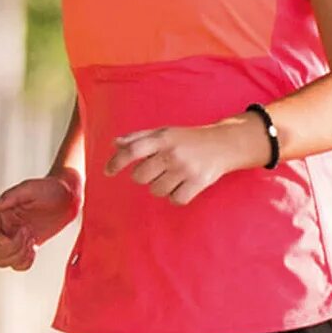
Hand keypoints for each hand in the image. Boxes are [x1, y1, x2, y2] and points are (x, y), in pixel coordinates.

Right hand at [0, 172, 81, 270]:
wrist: (67, 197)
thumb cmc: (48, 188)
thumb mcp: (30, 188)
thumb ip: (11, 196)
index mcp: (1, 213)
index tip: (8, 237)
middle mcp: (4, 227)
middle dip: (11, 247)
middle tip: (28, 232)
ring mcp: (15, 239)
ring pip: (2, 261)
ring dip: (18, 255)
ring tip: (32, 241)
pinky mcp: (27, 247)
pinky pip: (17, 265)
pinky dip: (24, 262)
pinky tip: (34, 248)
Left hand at [104, 115, 270, 205]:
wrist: (224, 143)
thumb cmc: (188, 138)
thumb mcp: (164, 132)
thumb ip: (138, 138)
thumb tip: (114, 144)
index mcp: (162, 138)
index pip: (132, 150)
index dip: (116, 162)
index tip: (107, 172)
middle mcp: (172, 153)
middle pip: (140, 177)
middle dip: (144, 176)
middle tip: (157, 169)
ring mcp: (185, 169)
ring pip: (156, 191)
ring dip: (161, 186)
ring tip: (173, 175)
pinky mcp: (198, 183)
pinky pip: (175, 200)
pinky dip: (176, 196)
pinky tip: (183, 185)